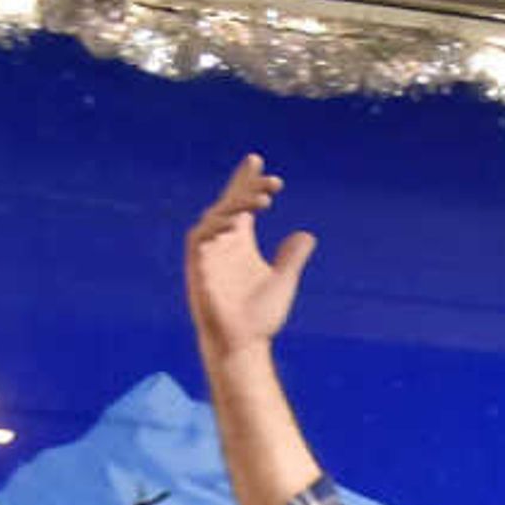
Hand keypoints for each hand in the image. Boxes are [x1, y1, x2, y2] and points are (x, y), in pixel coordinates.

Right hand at [188, 153, 314, 360]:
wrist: (244, 344)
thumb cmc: (259, 316)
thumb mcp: (283, 280)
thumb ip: (291, 257)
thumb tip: (306, 235)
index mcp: (240, 241)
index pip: (241, 203)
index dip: (247, 181)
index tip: (258, 161)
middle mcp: (223, 242)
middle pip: (230, 203)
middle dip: (248, 188)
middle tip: (271, 183)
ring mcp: (209, 253)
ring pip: (216, 216)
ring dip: (236, 205)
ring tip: (262, 201)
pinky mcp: (198, 267)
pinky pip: (200, 238)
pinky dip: (216, 227)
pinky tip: (236, 222)